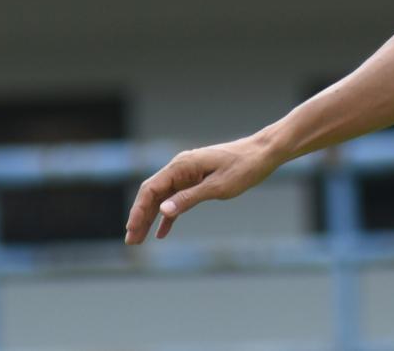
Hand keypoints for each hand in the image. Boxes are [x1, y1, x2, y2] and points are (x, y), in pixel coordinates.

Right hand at [124, 136, 281, 244]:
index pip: (151, 189)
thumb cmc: (243, 168)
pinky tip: (162, 232)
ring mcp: (187, 174)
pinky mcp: (196, 180)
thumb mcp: (217, 187)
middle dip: (140, 217)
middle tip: (131, 241)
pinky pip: (176, 199)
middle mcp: (180, 168)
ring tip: (139, 239)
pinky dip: (168, 215)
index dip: (138, 210)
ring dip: (151, 218)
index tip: (131, 230)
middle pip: (152, 194)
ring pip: (163, 198)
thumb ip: (189, 198)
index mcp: (181, 166)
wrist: (262, 154)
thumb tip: (162, 210)